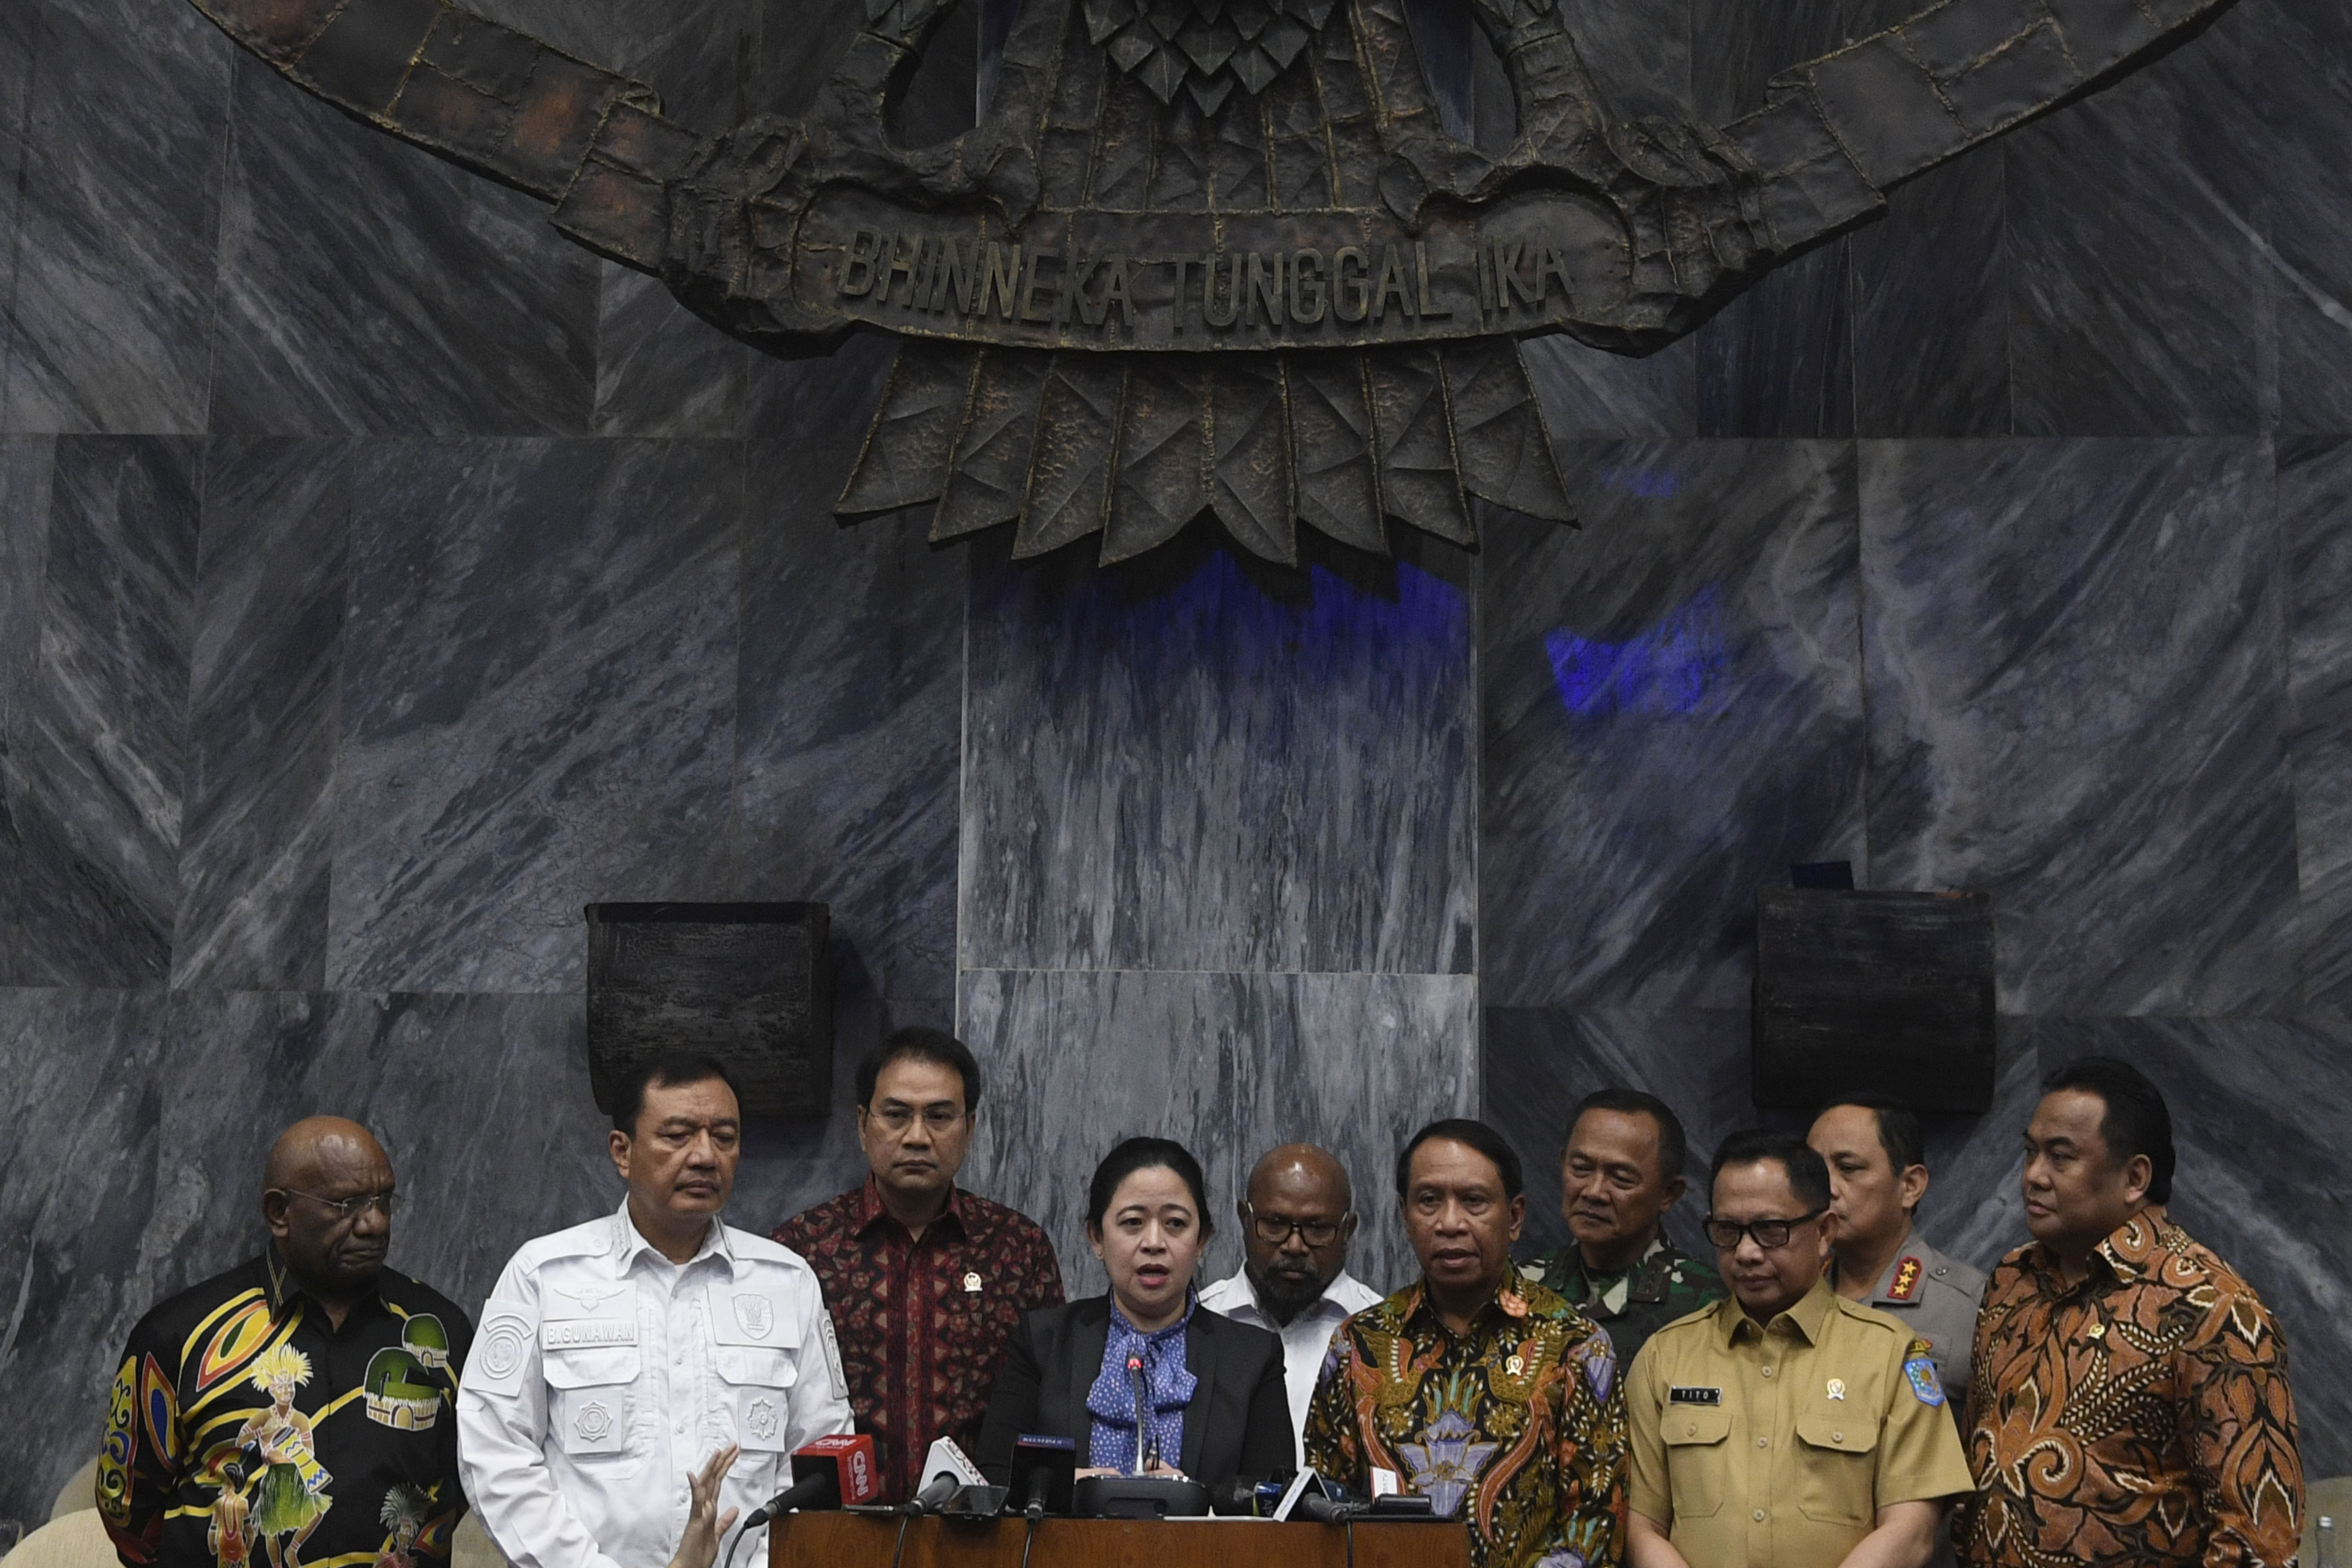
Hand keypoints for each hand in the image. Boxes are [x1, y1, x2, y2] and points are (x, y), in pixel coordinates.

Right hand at [667, 1446, 741, 1567]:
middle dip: (722, 1462)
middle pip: (713, 1479)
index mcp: (709, 1510)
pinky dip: (695, 1488)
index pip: (718, 1483)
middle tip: (731, 1446)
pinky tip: (694, 1476)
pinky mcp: (695, 1520)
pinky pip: (695, 1501)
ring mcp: (698, 1512)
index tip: (732, 1455)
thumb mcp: (717, 1535)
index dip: (725, 1468)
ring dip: (711, 1468)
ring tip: (717, 1453)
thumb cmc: (698, 1554)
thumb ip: (725, 1521)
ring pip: (705, 1485)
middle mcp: (703, 1508)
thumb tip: (734, 1510)